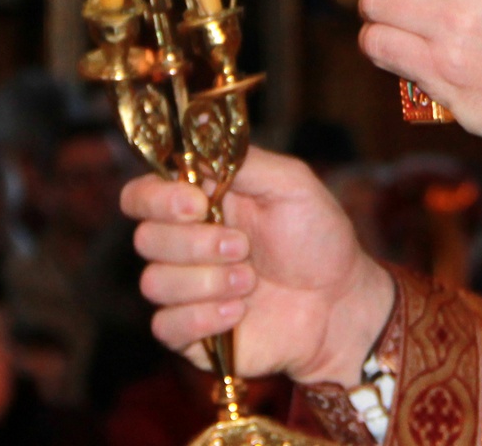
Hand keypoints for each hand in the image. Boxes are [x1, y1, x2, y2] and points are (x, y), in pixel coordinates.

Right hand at [124, 148, 393, 388]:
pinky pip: (165, 326)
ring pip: (154, 283)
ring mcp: (185, 289)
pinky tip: (239, 312)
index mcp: (202, 201)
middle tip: (242, 246)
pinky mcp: (189, 332)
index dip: (157, 199)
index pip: (142, 194)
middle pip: (145, 239)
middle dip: (196, 244)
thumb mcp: (292, 184)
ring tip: (249, 280)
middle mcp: (186, 243)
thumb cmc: (318, 237)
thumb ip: (245, 163)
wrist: (338, 301)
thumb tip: (196, 150)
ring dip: (207, 282)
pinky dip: (204, 317)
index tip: (196, 205)